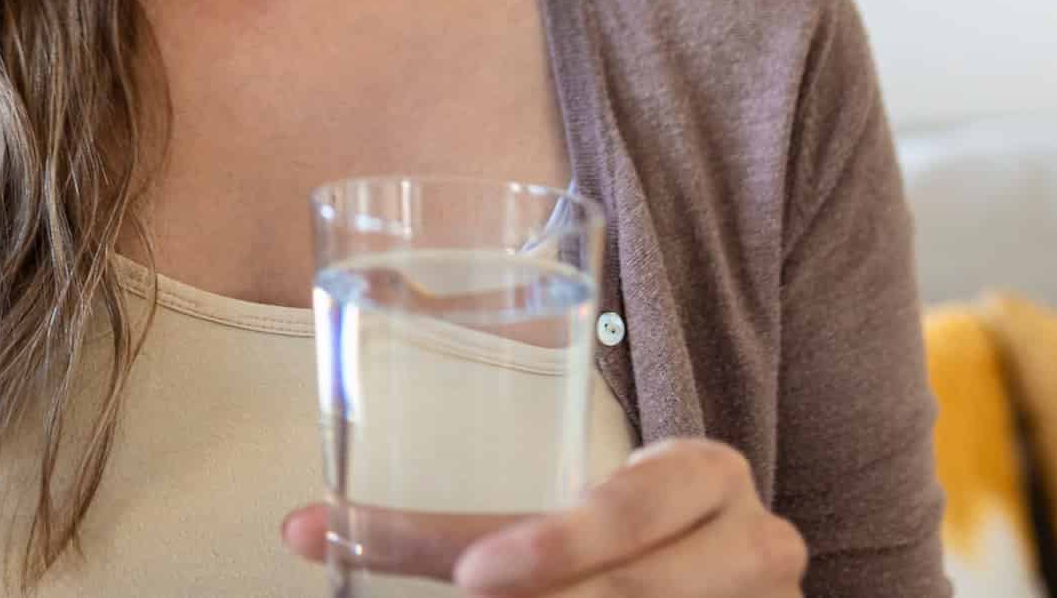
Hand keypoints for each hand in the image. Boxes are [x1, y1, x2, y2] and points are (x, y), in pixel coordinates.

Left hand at [281, 439, 805, 594]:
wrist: (728, 571)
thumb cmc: (627, 532)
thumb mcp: (567, 515)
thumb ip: (456, 529)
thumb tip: (302, 530)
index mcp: (702, 471)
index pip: (625, 504)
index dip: (555, 543)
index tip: (474, 574)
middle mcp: (753, 540)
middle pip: (633, 585)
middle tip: (471, 597)